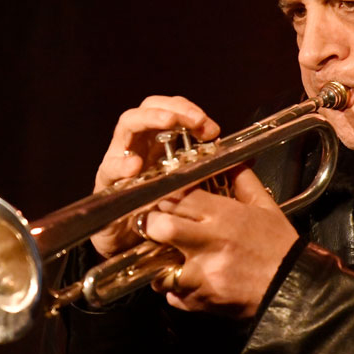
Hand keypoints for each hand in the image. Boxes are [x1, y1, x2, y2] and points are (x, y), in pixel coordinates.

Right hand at [89, 95, 219, 258]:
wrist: (131, 245)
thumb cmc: (159, 212)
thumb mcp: (188, 189)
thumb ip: (209, 171)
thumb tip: (247, 158)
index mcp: (158, 143)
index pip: (172, 111)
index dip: (190, 112)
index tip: (212, 129)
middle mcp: (138, 145)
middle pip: (149, 108)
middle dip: (173, 108)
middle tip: (195, 120)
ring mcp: (120, 159)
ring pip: (128, 125)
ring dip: (150, 119)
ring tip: (168, 122)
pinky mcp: (106, 183)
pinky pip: (110, 168)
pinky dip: (122, 163)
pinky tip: (135, 165)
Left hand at [145, 167, 299, 318]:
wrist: (293, 288)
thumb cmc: (280, 247)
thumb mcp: (266, 207)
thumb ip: (244, 181)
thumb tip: (232, 161)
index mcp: (224, 216)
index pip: (178, 197)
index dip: (164, 197)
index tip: (162, 200)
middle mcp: (209, 243)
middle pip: (160, 227)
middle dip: (152, 225)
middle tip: (156, 226)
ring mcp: (203, 274)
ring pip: (159, 265)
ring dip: (160, 263)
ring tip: (170, 259)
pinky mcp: (201, 300)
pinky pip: (173, 295)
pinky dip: (176, 290)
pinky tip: (188, 282)